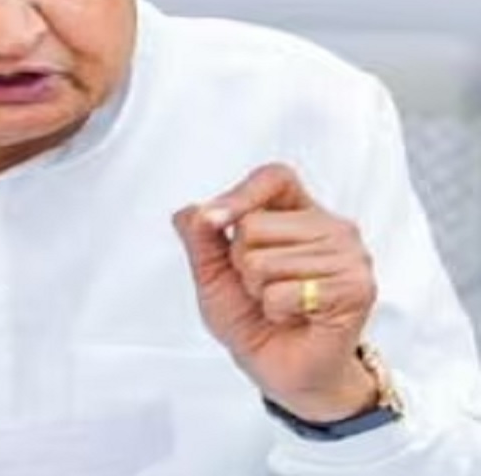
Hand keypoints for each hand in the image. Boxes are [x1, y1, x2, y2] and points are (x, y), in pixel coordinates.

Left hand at [173, 163, 378, 421]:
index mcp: (299, 212)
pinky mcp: (357, 288)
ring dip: (259, 291)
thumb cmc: (252, 318)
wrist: (283, 371)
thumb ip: (200, 238)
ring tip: (281, 304)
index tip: (212, 222)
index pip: (274, 177)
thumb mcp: (213, 275)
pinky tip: (297, 317)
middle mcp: (331, 226)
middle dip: (240, 263)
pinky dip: (277, 310)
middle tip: (263, 287)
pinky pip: (285, 292)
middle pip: (253, 224)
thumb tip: (191, 210)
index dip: (239, 195)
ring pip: (264, 261)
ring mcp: (349, 255)